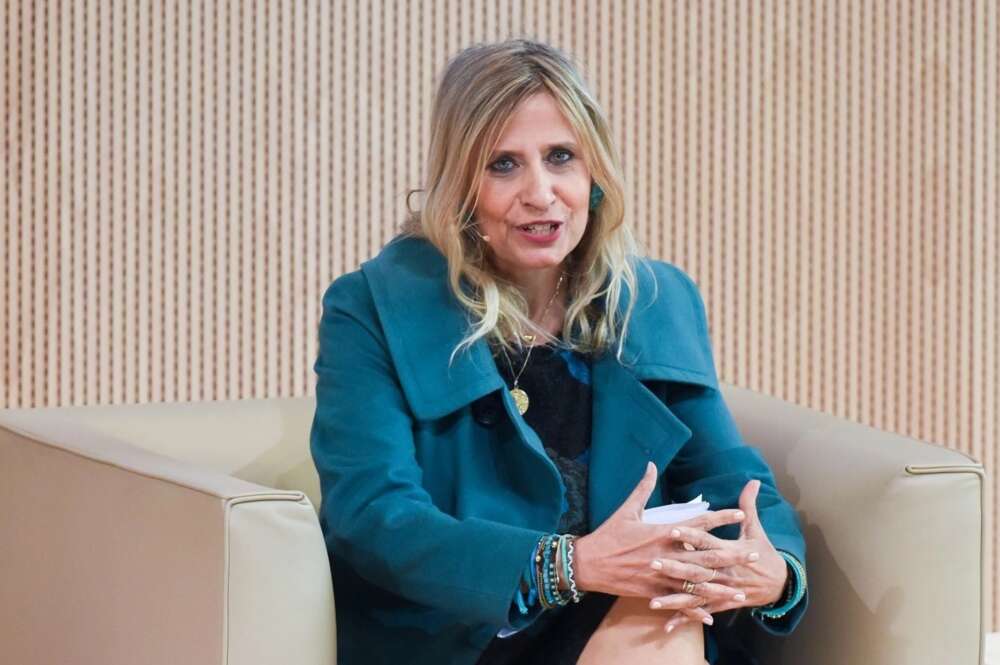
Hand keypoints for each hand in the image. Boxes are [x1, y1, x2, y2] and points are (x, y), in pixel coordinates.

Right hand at [573, 462, 746, 625]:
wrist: (588, 564)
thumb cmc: (607, 535)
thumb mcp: (626, 509)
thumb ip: (643, 488)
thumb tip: (651, 465)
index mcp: (662, 532)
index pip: (699, 524)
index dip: (721, 519)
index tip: (739, 515)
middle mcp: (666, 554)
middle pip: (706, 556)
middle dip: (732, 556)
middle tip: (754, 555)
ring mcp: (660, 575)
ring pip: (696, 584)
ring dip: (720, 588)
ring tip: (740, 592)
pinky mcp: (652, 592)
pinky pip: (678, 602)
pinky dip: (694, 611)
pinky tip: (710, 617)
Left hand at [647, 479, 788, 632]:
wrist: (780, 584)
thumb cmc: (763, 552)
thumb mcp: (756, 529)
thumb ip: (749, 505)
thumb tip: (754, 481)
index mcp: (730, 550)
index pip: (707, 541)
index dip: (691, 534)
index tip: (672, 529)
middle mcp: (724, 571)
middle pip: (696, 569)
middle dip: (675, 567)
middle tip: (652, 562)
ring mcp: (722, 589)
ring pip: (695, 594)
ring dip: (674, 598)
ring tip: (653, 600)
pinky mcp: (720, 603)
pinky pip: (700, 611)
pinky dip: (684, 618)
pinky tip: (667, 625)